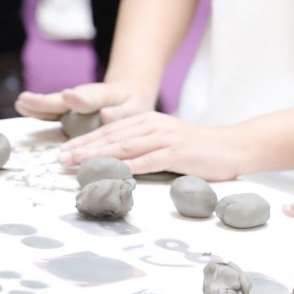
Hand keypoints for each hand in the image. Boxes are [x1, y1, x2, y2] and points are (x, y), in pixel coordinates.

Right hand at [15, 80, 151, 123]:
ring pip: (54, 103)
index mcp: (103, 98)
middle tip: (26, 99)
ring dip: (37, 104)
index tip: (67, 96)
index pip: (89, 99)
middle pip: (63, 100)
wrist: (128, 92)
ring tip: (20, 102)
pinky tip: (22, 107)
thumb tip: (107, 115)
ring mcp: (73, 101)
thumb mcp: (136, 108)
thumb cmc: (132, 103)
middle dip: (46, 101)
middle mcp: (84, 97)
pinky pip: (51, 109)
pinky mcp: (68, 106)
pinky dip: (38, 109)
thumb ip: (122, 112)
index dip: (78, 99)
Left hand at [57, 111, 242, 179]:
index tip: (64, 151)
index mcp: (150, 121)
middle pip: (112, 136)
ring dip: (98, 156)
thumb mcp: (166, 142)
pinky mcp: (178, 152)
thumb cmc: (199, 148)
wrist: (233, 146)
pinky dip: (127, 167)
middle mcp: (155, 125)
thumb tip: (114, 161)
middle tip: (60, 158)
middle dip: (84, 148)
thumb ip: (143, 147)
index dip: (85, 140)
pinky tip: (111, 172)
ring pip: (125, 146)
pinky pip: (148, 160)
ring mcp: (166, 138)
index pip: (111, 130)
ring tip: (76, 164)